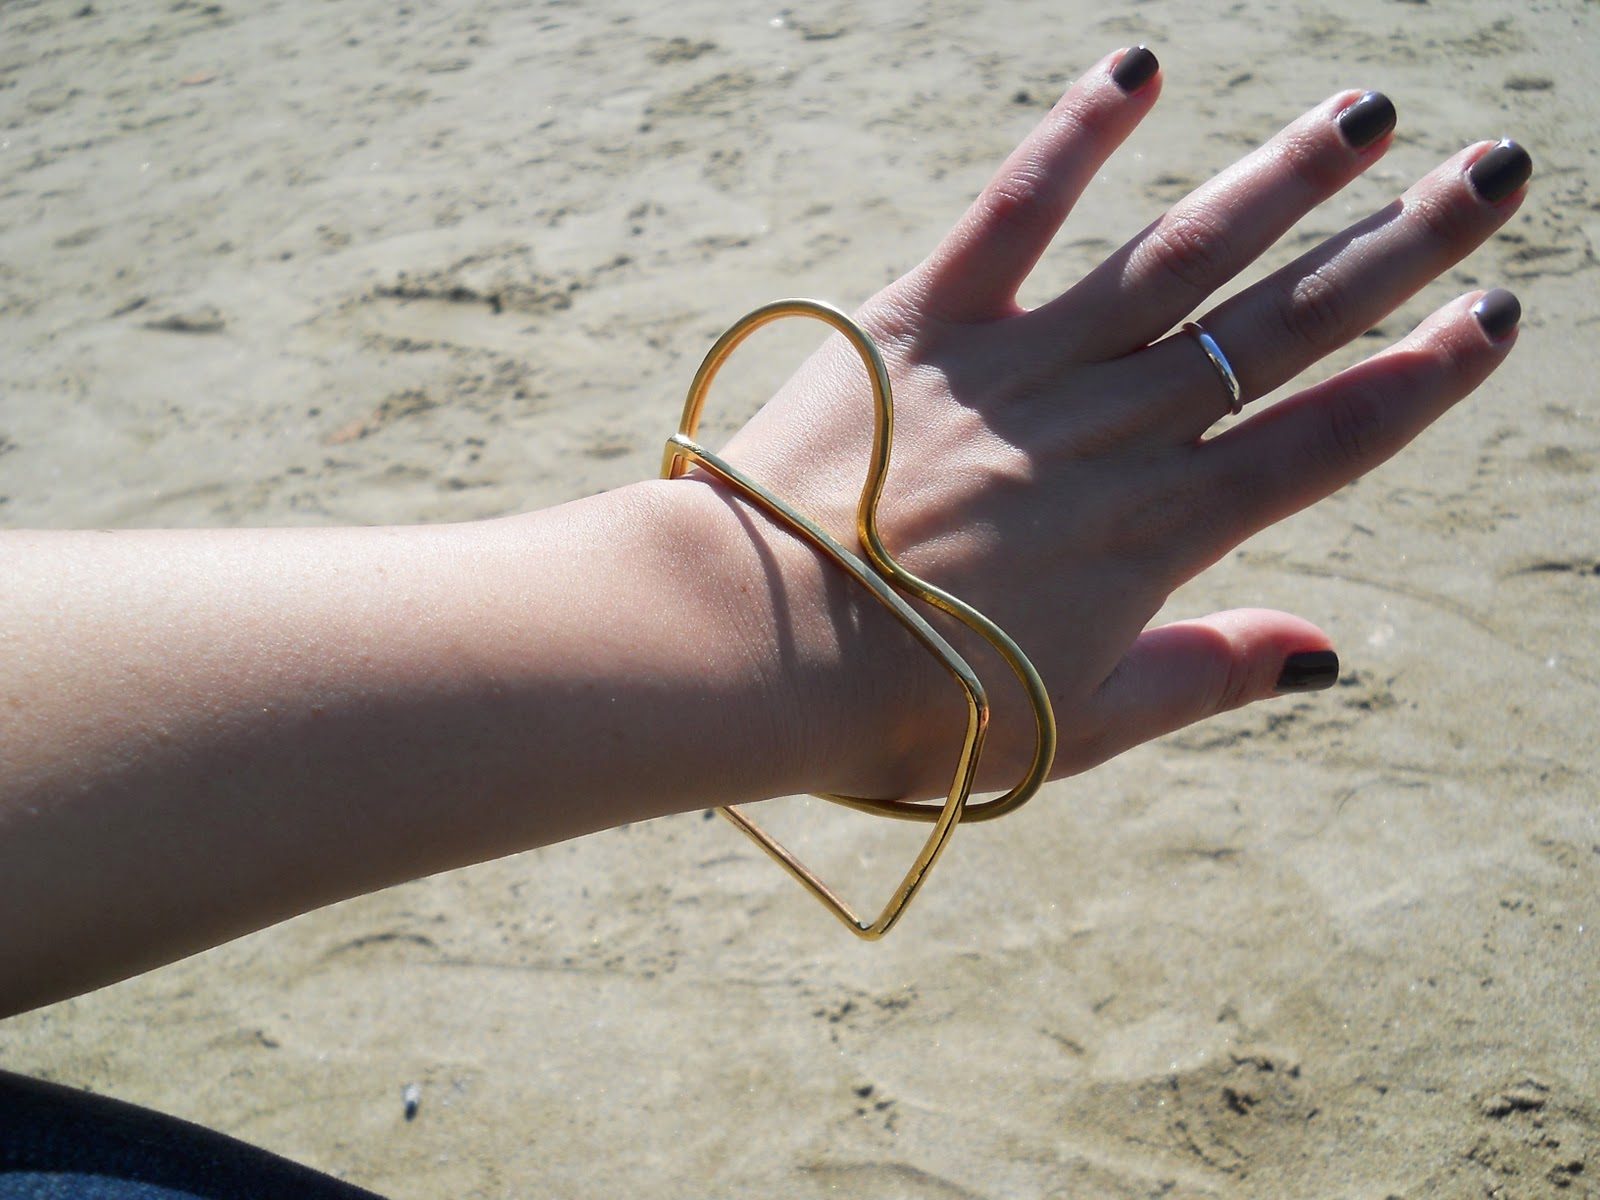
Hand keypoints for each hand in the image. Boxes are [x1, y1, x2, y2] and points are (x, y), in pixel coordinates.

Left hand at [700, 47, 1530, 800]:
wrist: (754, 650)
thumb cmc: (909, 711)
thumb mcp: (1075, 726)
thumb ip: (1201, 676)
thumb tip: (1324, 654)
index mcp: (1154, 534)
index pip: (1324, 440)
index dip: (1419, 377)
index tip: (1490, 316)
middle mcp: (1108, 434)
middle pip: (1280, 328)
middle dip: (1397, 249)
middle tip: (1491, 172)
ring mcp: (1019, 369)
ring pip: (1177, 258)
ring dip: (1279, 183)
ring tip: (1362, 115)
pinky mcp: (923, 325)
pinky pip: (1013, 213)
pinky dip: (1071, 139)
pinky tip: (1137, 72)